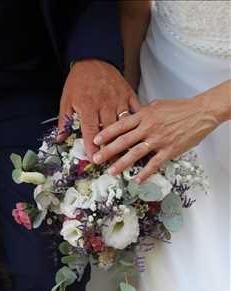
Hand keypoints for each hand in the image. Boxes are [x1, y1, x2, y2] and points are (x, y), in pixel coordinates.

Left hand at [58, 59, 139, 160]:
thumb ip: (64, 121)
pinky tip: (139, 134)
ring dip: (125, 139)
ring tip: (125, 153)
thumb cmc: (79, 81)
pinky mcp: (128, 94)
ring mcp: (119, 98)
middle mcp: (105, 103)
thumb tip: (60, 139)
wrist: (93, 58)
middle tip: (111, 161)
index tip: (94, 160)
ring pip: (124, 123)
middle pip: (110, 130)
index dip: (93, 147)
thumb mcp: (66, 100)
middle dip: (110, 147)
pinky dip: (137, 123)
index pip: (90, 131)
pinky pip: (135, 110)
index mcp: (88, 105)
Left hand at [92, 96, 219, 181]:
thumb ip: (142, 114)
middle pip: (124, 141)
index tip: (95, 141)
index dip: (106, 133)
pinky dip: (145, 172)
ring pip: (136, 153)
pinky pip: (155, 163)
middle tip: (96, 159)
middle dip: (108, 151)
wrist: (201, 113)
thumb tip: (129, 120)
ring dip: (122, 163)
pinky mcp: (170, 150)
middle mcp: (149, 127)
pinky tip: (137, 179)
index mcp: (144, 115)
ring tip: (111, 171)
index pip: (121, 125)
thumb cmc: (179, 108)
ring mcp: (159, 139)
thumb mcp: (156, 106)